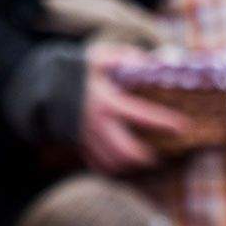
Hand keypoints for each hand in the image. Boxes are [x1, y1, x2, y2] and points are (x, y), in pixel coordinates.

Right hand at [79, 43, 191, 174]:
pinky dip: (113, 169)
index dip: (164, 123)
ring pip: (113, 163)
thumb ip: (128, 58)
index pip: (142, 116)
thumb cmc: (78, 68)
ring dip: (131, 165)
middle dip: (147, 157)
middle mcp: (97, 124)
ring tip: (145, 160)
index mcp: (107, 101)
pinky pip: (97, 166)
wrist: (43, 83)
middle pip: (127, 152)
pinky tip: (124, 165)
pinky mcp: (78, 145)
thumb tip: (156, 62)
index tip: (183, 126)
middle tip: (161, 154)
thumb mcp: (102, 56)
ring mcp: (86, 138)